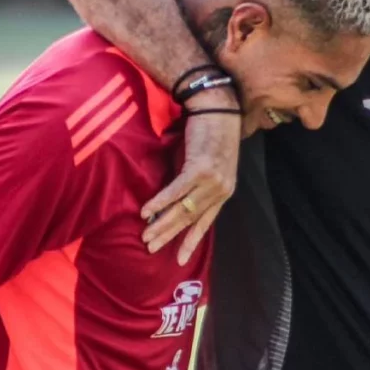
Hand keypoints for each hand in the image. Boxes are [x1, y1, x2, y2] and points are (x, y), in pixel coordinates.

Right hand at [142, 91, 241, 264]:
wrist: (219, 108)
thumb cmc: (212, 133)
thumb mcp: (210, 163)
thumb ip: (198, 182)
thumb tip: (178, 198)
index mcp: (224, 191)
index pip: (206, 222)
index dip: (191, 241)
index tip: (180, 260)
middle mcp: (220, 190)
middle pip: (191, 219)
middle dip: (170, 235)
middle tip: (151, 248)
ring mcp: (212, 180)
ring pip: (183, 209)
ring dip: (162, 223)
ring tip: (146, 235)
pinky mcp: (200, 168)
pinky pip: (176, 191)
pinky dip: (160, 203)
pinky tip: (147, 211)